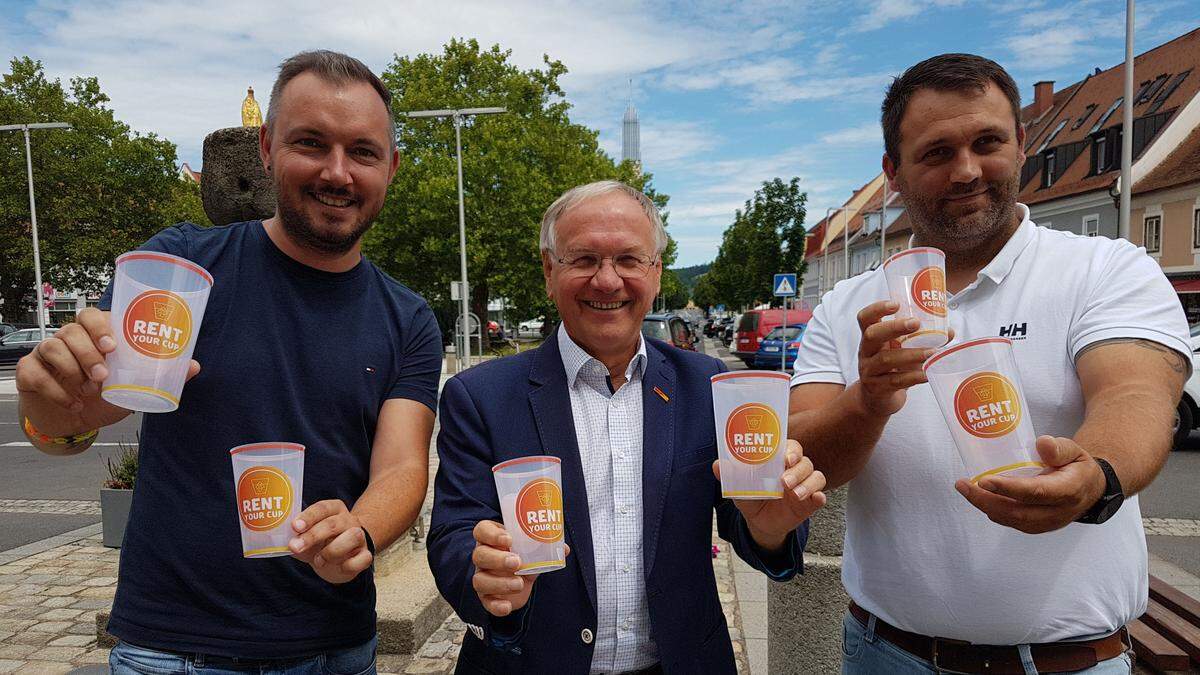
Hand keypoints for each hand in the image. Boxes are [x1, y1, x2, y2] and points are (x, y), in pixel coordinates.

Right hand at [15, 307, 198, 435]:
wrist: (75, 420)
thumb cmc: (107, 393)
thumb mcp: (135, 384)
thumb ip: (161, 373)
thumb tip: (195, 366)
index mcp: (95, 334)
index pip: (91, 314)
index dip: (99, 325)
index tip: (112, 345)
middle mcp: (69, 338)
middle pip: (71, 330)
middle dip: (87, 351)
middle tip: (102, 375)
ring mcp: (46, 353)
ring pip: (52, 347)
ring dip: (72, 370)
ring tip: (90, 390)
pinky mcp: (30, 371)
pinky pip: (36, 373)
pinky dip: (56, 390)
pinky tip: (74, 403)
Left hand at [289, 500, 372, 583]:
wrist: (339, 559)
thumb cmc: (320, 544)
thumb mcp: (306, 537)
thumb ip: (296, 537)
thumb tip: (284, 541)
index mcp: (334, 510)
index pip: (322, 508)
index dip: (308, 517)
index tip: (294, 527)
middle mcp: (348, 521)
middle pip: (333, 523)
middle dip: (312, 536)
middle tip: (295, 546)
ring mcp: (360, 537)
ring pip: (353, 537)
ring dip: (331, 551)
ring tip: (319, 560)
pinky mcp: (366, 554)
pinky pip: (362, 558)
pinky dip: (348, 565)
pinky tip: (339, 567)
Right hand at [471, 520, 569, 616]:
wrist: (520, 581)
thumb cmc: (524, 558)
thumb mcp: (534, 550)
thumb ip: (546, 547)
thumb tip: (563, 548)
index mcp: (492, 539)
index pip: (482, 531)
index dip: (491, 534)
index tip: (508, 539)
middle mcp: (484, 557)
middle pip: (479, 555)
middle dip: (497, 559)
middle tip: (516, 562)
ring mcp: (483, 577)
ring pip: (480, 579)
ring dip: (499, 583)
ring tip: (519, 583)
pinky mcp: (486, 597)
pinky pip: (486, 602)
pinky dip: (496, 606)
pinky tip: (507, 606)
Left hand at [714, 440, 826, 551]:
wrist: (759, 522)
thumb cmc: (752, 497)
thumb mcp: (739, 487)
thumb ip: (731, 476)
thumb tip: (718, 465)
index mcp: (778, 461)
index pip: (790, 447)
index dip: (790, 449)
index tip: (785, 457)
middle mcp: (794, 470)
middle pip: (804, 461)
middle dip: (797, 469)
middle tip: (785, 480)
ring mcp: (804, 486)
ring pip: (816, 476)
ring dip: (807, 483)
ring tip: (794, 494)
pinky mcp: (810, 503)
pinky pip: (821, 496)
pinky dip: (819, 496)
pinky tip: (816, 498)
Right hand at [854, 301, 944, 416]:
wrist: (876, 399)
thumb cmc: (890, 368)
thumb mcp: (900, 351)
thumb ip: (920, 340)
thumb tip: (949, 331)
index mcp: (870, 338)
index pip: (865, 318)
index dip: (877, 308)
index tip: (896, 304)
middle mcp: (866, 352)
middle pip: (872, 334)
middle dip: (894, 327)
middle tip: (916, 323)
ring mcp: (869, 371)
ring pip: (886, 359)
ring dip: (911, 354)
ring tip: (932, 352)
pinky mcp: (877, 388)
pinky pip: (895, 381)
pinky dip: (913, 377)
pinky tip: (927, 374)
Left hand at [954, 436, 1106, 533]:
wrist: (1090, 489)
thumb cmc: (1077, 466)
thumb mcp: (1075, 450)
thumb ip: (1059, 447)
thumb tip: (1041, 444)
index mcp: (1069, 490)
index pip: (1036, 492)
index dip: (1009, 489)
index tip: (984, 480)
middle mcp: (1058, 511)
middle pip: (1018, 512)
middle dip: (986, 500)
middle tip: (963, 485)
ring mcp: (1048, 522)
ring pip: (1012, 520)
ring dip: (985, 506)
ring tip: (965, 489)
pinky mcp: (1038, 526)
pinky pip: (1012, 523)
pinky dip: (993, 510)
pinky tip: (979, 497)